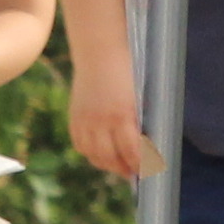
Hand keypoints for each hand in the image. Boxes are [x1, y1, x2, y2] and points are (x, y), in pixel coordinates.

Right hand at [67, 46, 160, 182]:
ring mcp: (84, 121)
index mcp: (121, 115)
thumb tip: (146, 142)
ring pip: (93, 155)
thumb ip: (140, 119)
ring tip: (119, 166)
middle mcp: (100, 122)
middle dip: (124, 168)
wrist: (99, 51)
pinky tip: (100, 153)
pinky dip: (90, 153)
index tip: (149, 170)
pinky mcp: (74, 118)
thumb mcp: (140, 94)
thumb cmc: (127, 69)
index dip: (140, 164)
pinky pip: (80, 145)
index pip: (132, 151)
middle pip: (110, 158)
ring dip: (107, 164)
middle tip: (134, 172)